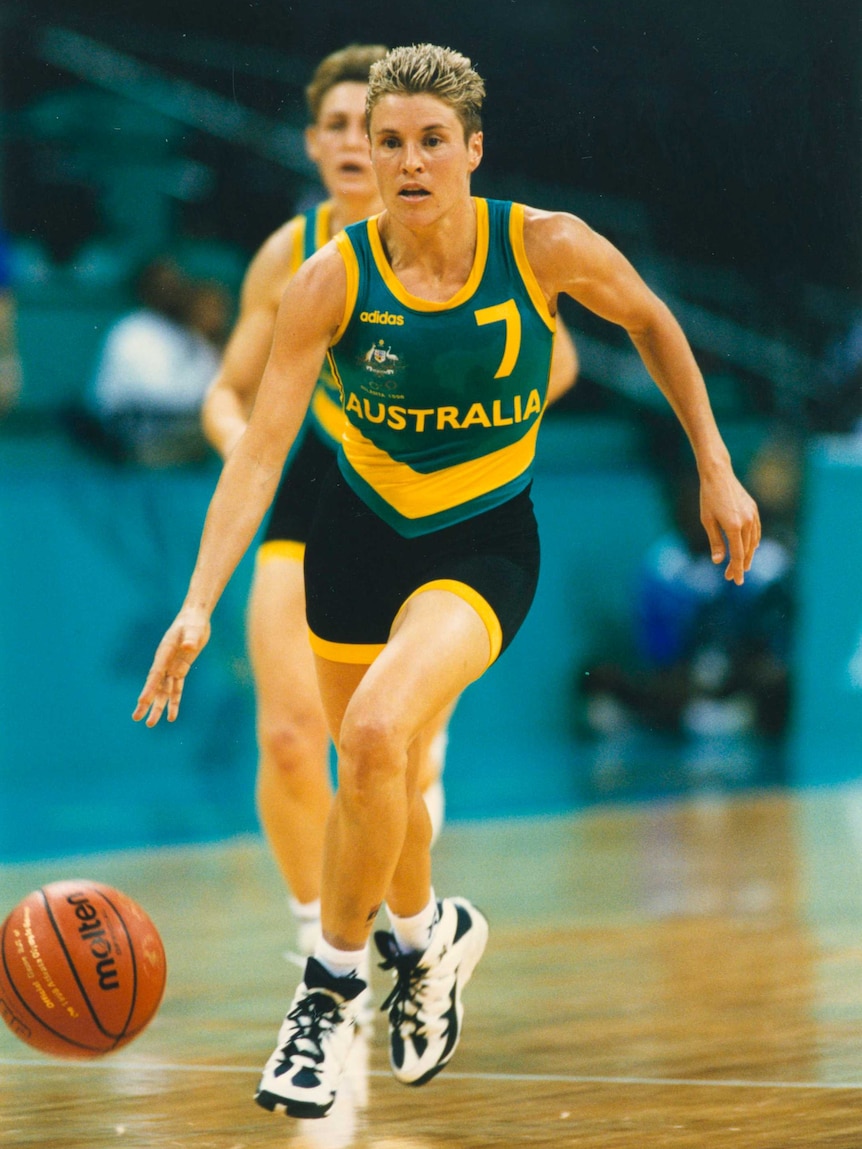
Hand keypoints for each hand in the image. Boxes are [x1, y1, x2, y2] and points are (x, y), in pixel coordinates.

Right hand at [133, 610, 210, 726]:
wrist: (194, 619)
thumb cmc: (193, 623)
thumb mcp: (194, 629)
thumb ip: (191, 638)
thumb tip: (189, 646)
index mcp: (164, 654)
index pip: (155, 675)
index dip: (149, 688)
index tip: (142, 701)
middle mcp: (165, 663)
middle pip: (155, 686)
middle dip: (147, 702)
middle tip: (137, 718)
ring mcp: (172, 668)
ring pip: (164, 691)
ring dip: (159, 707)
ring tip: (151, 724)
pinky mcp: (181, 670)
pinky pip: (176, 689)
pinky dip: (174, 701)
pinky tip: (172, 716)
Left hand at [699, 467, 761, 584]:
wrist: (718, 475)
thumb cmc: (708, 498)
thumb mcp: (707, 521)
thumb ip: (715, 542)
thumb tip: (718, 561)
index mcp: (734, 526)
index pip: (737, 554)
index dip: (736, 569)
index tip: (735, 581)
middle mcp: (747, 522)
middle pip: (746, 551)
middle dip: (740, 566)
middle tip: (733, 577)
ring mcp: (753, 515)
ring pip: (753, 542)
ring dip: (748, 556)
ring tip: (742, 566)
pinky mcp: (754, 510)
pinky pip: (756, 531)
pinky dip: (753, 542)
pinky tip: (749, 549)